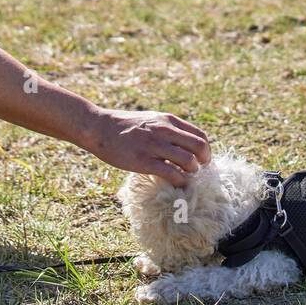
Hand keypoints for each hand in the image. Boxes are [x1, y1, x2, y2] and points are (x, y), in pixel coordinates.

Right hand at [83, 108, 210, 186]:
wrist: (99, 127)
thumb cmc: (125, 126)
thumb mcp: (151, 119)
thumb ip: (169, 129)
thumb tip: (186, 145)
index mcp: (168, 120)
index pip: (200, 135)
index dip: (206, 151)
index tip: (203, 161)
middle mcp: (165, 130)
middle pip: (199, 147)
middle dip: (204, 163)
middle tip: (198, 173)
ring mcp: (154, 146)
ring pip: (189, 161)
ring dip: (192, 173)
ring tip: (186, 179)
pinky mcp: (144, 161)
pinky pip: (171, 174)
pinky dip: (179, 182)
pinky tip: (176, 185)